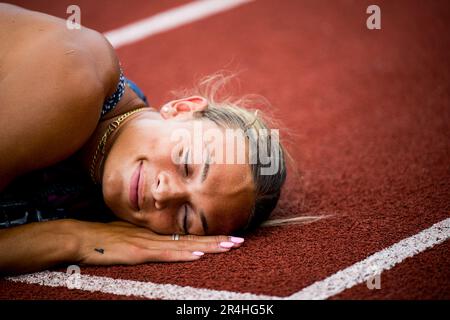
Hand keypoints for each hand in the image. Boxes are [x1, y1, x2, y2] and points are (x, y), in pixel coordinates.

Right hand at [74, 220, 243, 264]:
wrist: (82, 237)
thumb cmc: (105, 238)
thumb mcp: (131, 235)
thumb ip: (149, 239)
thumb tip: (164, 242)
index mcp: (157, 232)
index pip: (189, 234)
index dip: (210, 236)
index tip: (230, 237)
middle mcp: (157, 235)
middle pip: (193, 238)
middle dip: (218, 240)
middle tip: (241, 240)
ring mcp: (149, 243)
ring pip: (185, 245)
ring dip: (209, 246)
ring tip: (230, 246)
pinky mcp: (139, 252)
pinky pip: (165, 254)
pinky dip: (183, 254)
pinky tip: (198, 254)